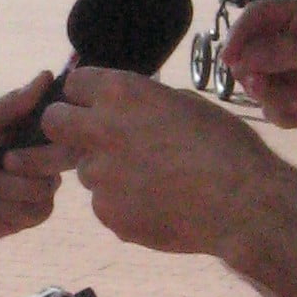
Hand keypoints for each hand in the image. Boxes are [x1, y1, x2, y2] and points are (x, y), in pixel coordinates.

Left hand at [0, 74, 64, 244]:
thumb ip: (11, 103)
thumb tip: (47, 75)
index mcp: (29, 132)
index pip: (65, 134)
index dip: (53, 143)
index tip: (16, 149)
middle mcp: (38, 159)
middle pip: (57, 167)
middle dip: (18, 170)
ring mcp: (33, 190)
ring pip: (43, 194)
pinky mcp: (23, 217)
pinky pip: (31, 215)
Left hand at [37, 68, 278, 259]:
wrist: (242, 204)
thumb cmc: (225, 146)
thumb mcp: (185, 103)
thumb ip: (145, 100)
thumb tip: (127, 102)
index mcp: (122, 93)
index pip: (74, 84)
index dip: (85, 95)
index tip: (96, 105)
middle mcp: (101, 129)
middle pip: (54, 122)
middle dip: (67, 128)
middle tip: (93, 139)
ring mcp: (100, 175)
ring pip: (84, 169)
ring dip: (106, 172)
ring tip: (151, 180)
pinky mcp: (107, 213)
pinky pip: (104, 204)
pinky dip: (123, 204)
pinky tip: (158, 205)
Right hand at [223, 0, 296, 150]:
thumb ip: (285, 50)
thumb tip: (241, 57)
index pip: (257, 17)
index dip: (240, 35)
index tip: (230, 59)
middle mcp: (292, 45)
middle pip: (250, 53)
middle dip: (254, 72)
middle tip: (263, 86)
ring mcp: (293, 76)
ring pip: (257, 84)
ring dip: (273, 96)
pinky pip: (271, 109)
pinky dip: (283, 113)